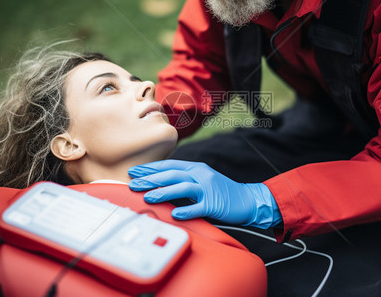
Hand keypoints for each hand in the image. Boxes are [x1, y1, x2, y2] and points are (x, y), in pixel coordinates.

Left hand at [128, 159, 280, 227]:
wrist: (247, 199)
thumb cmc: (221, 192)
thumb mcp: (201, 180)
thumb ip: (184, 180)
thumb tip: (159, 185)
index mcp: (196, 168)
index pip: (169, 165)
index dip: (151, 168)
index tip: (135, 171)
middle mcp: (201, 175)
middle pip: (172, 174)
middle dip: (151, 179)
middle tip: (133, 184)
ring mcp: (208, 189)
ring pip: (183, 187)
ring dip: (164, 192)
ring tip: (148, 197)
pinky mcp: (215, 204)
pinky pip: (199, 207)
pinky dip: (186, 211)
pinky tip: (175, 214)